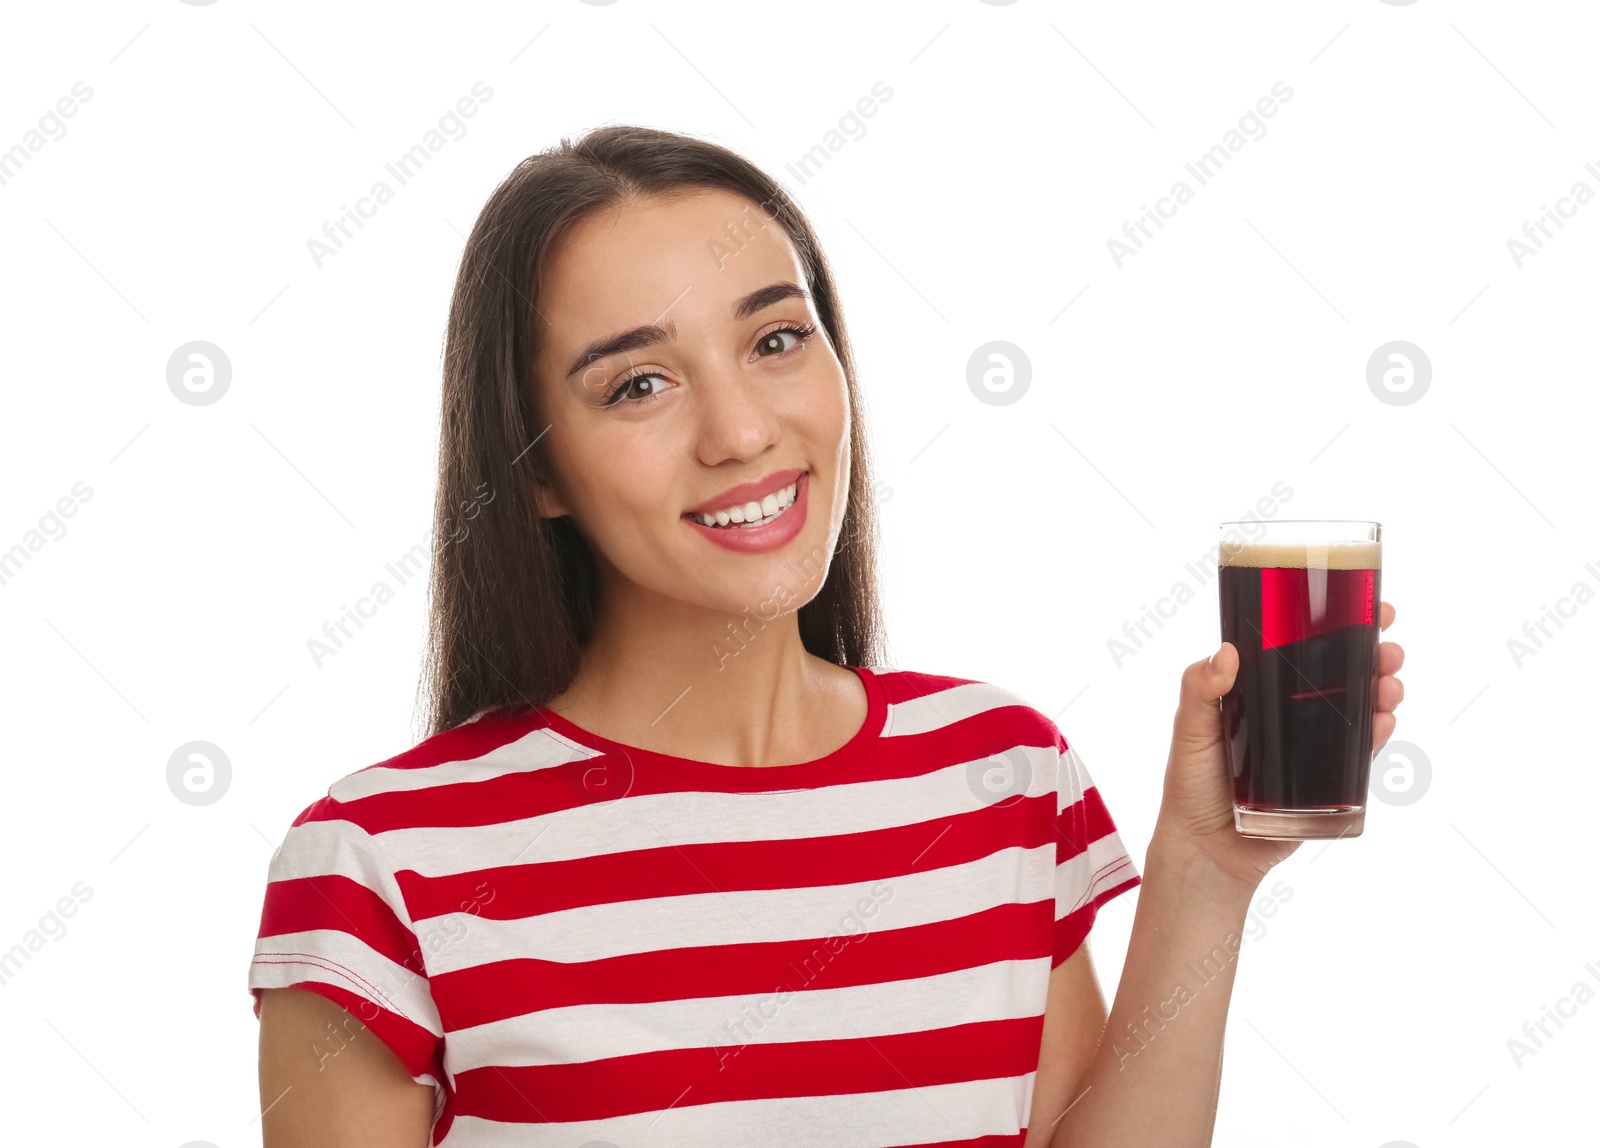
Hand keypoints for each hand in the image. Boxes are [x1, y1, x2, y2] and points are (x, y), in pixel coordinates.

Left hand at [1154, 601, 1405, 893]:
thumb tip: (1225, 652)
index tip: (1365, 604)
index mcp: (1257, 690)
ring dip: (1381, 689)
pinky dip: (1375, 734)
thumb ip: (1200, 690)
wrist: (1207, 851)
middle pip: (1339, 672)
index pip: (1300, 646)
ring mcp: (1310, 744)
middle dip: (1371, 654)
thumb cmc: (1191, 786)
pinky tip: (1383, 719)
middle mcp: (1288, 712)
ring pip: (1356, 707)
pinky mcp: (1326, 780)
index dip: (1334, 623)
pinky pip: (1358, 753)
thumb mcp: (1189, 729)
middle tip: (1388, 647)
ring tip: (1389, 683)